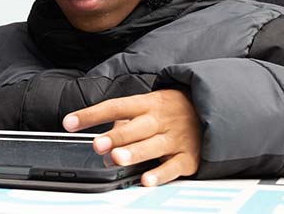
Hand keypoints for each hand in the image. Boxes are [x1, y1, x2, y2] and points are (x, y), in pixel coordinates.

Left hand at [63, 89, 201, 186]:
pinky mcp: (189, 157)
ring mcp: (175, 138)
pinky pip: (174, 167)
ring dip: (134, 153)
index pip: (114, 107)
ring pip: (152, 146)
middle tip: (97, 144)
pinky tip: (146, 179)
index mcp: (147, 104)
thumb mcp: (148, 105)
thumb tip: (103, 139)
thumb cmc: (171, 109)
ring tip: (117, 158)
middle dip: (115, 137)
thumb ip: (125, 121)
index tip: (69, 122)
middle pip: (134, 128)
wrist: (214, 108)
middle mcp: (160, 120)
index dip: (91, 115)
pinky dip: (161, 174)